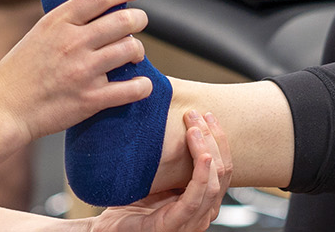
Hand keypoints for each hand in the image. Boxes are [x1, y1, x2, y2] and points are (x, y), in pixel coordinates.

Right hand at [0, 0, 152, 143]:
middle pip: (123, 20)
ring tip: (134, 54)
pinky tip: (141, 84)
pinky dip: (142, 85)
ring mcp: (83, 72)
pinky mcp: (90, 100)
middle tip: (139, 22)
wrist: (4, 111)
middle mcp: (73, 43)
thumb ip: (64, 24)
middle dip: (139, 19)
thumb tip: (93, 11)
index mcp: (58, 23)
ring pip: (130, 49)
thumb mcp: (36, 35)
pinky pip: (131, 89)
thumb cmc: (17, 74)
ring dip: (138, 50)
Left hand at [89, 111, 232, 231]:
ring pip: (213, 181)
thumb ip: (174, 165)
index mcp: (202, 201)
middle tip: (198, 114)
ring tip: (195, 128)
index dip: (218, 140)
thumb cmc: (133, 209)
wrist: (111, 231)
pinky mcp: (177, 224)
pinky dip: (202, 174)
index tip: (207, 115)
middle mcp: (203, 212)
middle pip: (222, 171)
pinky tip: (203, 155)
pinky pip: (196, 197)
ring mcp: (192, 221)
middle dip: (213, 138)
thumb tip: (177, 127)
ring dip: (207, 149)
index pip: (223, 168)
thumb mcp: (159, 181)